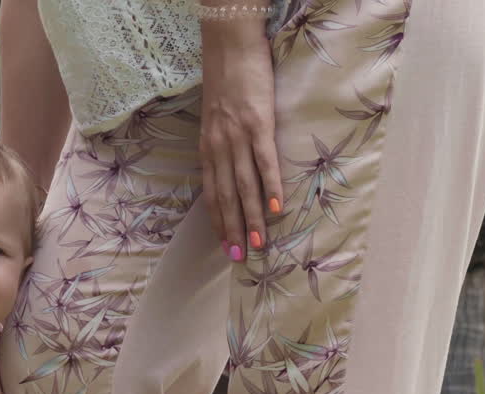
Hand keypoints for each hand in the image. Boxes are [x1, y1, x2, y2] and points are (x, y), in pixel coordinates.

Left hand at [199, 16, 283, 261]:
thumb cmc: (226, 80)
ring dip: (252, 218)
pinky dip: (270, 187)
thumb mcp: (215, 118)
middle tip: (240, 257)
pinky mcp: (258, 124)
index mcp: (208, 148)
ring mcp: (238, 137)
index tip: (224, 244)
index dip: (218, 220)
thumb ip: (220, 144)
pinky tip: (275, 209)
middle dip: (233, 229)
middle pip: (228, 197)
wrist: (231, 46)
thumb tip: (230, 169)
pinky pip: (264, 162)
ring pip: (245, 186)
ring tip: (259, 244)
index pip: (212, 193)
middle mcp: (219, 147)